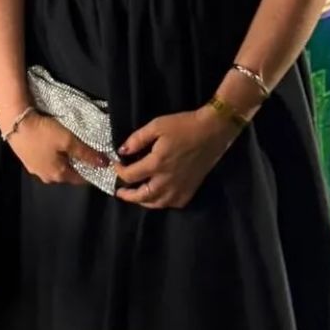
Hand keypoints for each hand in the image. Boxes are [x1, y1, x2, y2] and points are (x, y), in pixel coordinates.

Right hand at [7, 112, 112, 187]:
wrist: (15, 123)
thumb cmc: (43, 133)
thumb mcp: (69, 141)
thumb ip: (87, 154)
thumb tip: (105, 164)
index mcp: (59, 176)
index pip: (81, 180)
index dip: (92, 171)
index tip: (99, 162)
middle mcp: (47, 178)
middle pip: (68, 175)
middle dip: (77, 166)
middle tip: (84, 152)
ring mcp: (35, 171)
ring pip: (56, 169)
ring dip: (64, 162)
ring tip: (68, 149)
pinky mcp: (27, 162)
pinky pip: (46, 163)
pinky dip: (53, 158)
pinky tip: (53, 147)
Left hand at [113, 107, 242, 208]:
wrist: (213, 131)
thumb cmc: (184, 126)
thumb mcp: (157, 126)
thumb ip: (137, 139)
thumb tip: (122, 151)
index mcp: (157, 164)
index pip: (130, 176)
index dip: (119, 171)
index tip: (116, 165)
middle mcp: (167, 180)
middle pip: (142, 196)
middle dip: (128, 196)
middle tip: (120, 192)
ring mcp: (181, 187)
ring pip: (158, 203)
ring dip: (144, 202)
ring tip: (137, 196)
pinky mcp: (192, 188)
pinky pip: (175, 203)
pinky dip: (164, 203)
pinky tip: (160, 197)